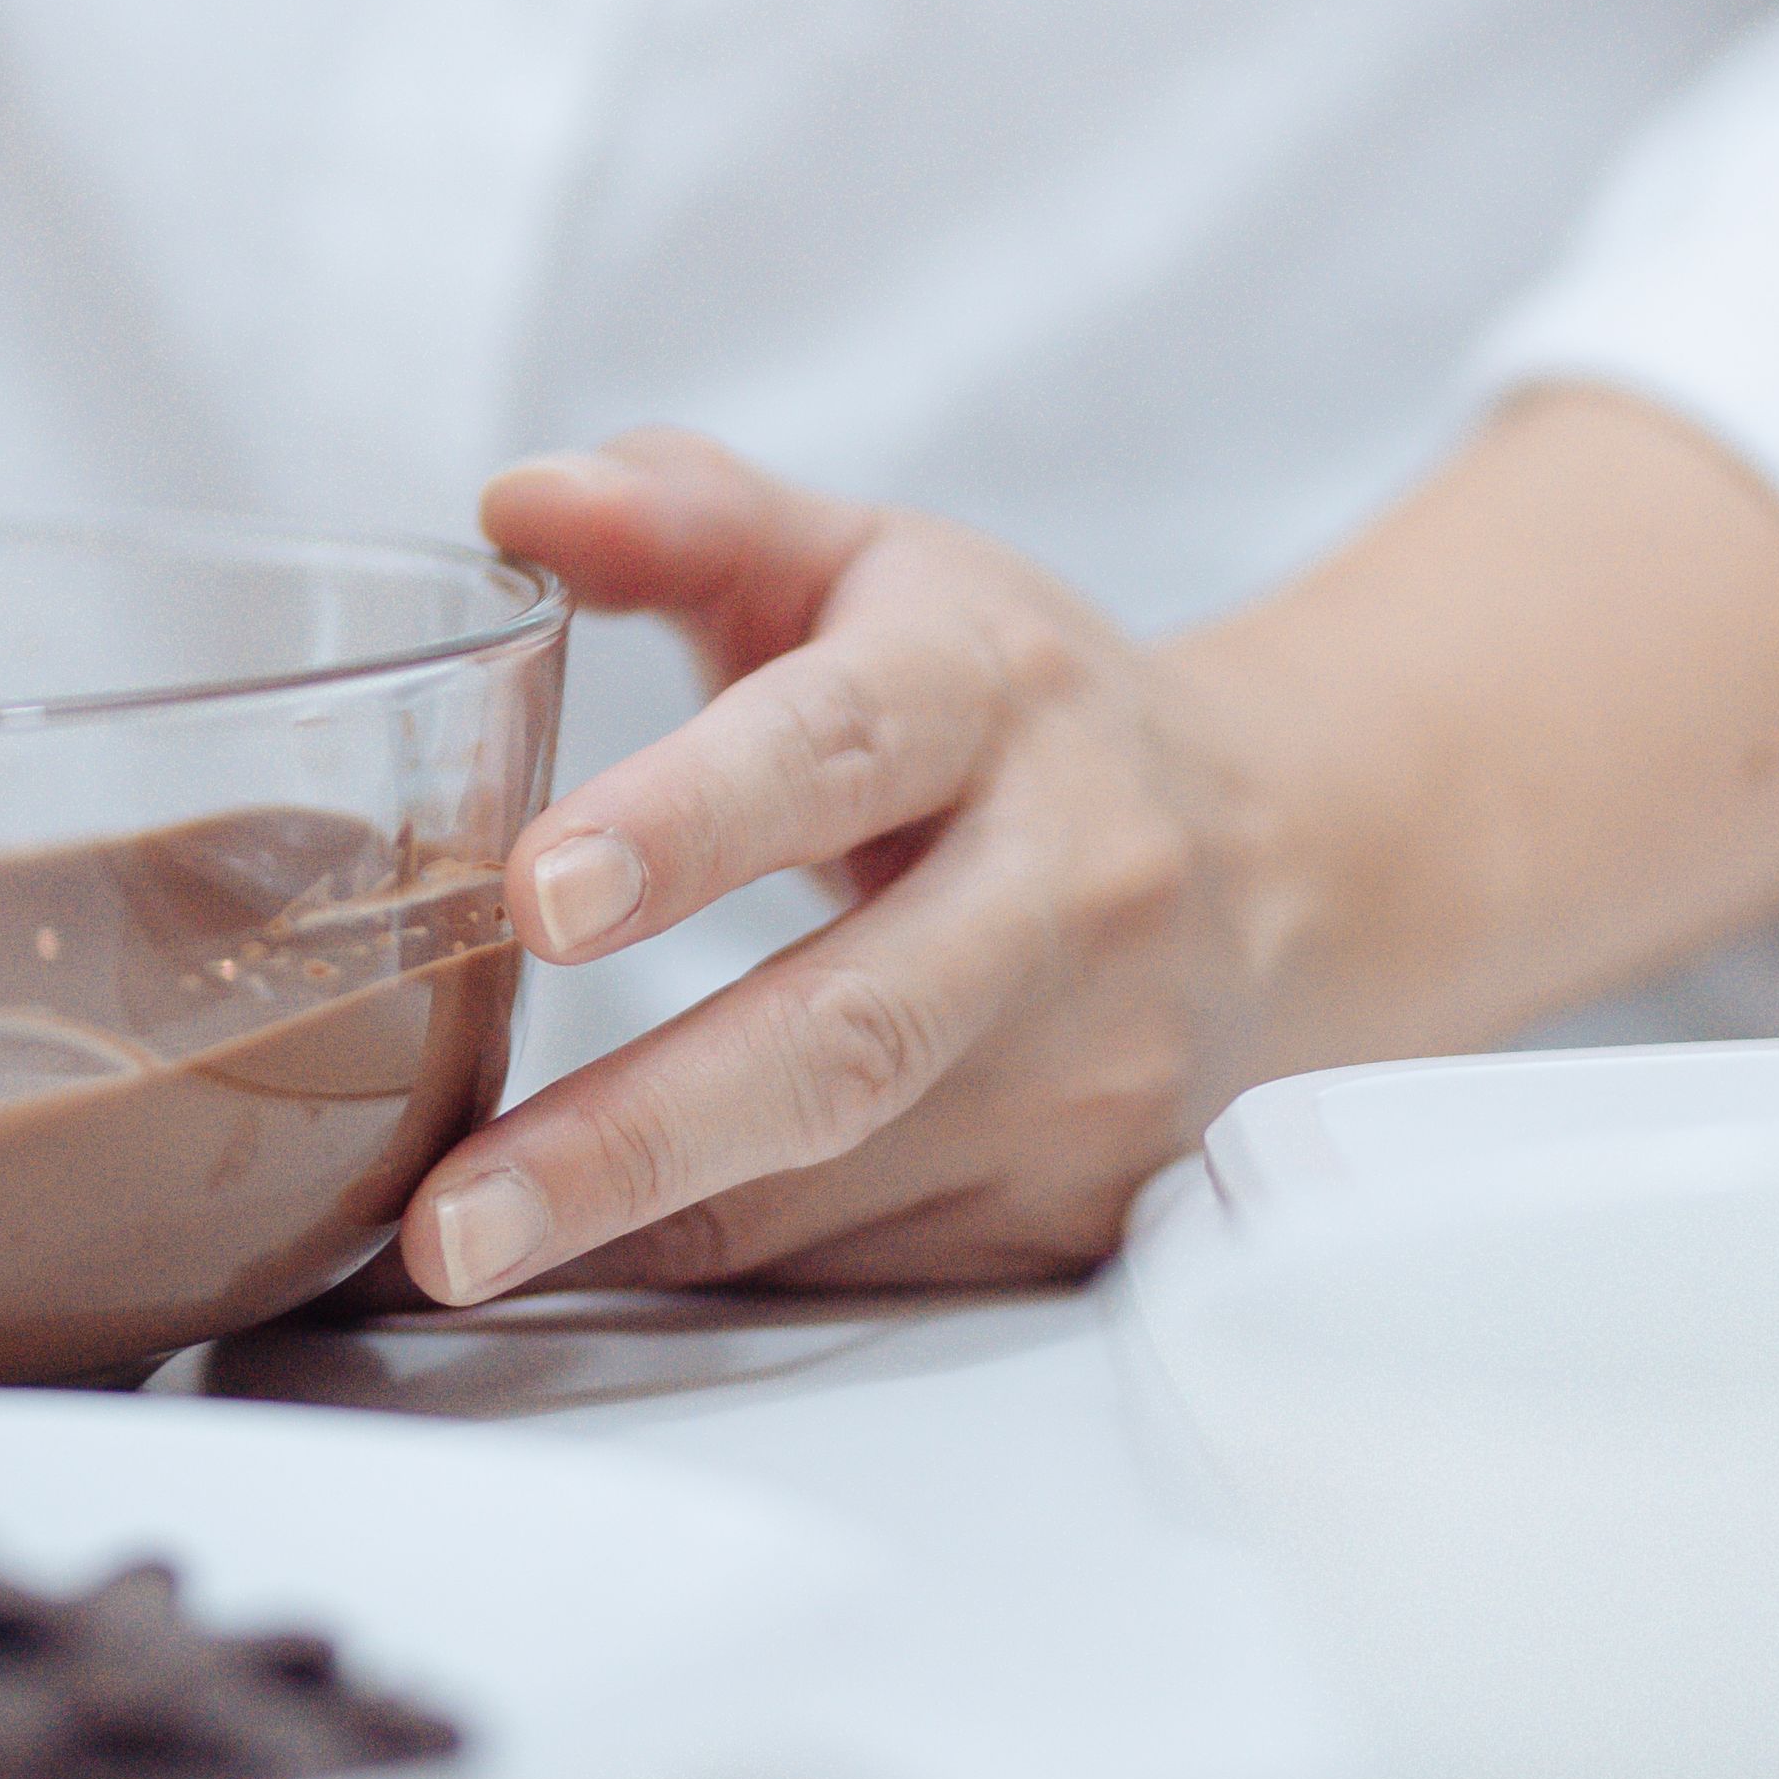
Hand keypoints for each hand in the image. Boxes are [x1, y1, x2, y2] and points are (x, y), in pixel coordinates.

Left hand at [395, 390, 1778, 1306]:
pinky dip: (727, 1272)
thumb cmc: (1017, 690)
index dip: (686, 823)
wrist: (1321, 851)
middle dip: (632, 1136)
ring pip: (853, 1181)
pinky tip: (588, 1283)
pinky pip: (884, 1254)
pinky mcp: (1092, 1204)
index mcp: (995, 698)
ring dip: (652, 1232)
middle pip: (840, 1033)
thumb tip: (505, 494)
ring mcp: (1089, 1071)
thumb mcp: (869, 556)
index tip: (535, 900)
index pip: (828, 752)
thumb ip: (687, 516)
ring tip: (458, 1263)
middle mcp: (1061, 893)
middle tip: (457, 1212)